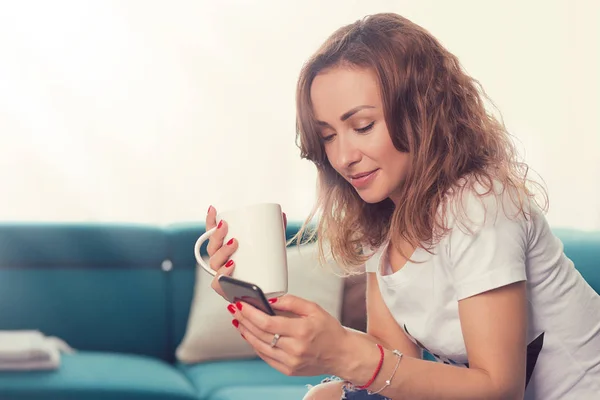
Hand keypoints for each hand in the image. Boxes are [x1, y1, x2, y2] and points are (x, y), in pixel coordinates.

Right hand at [205, 206, 286, 298]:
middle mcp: (221, 264)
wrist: (269, 294)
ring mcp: (223, 277)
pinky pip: (218, 285)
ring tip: (234, 243)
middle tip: (225, 225)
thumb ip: (275, 232)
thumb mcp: (269, 248)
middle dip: (216, 234)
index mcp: (226, 251)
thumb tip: (282, 215)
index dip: (209, 222)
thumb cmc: (264, 270)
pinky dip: (222, 275)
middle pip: (212, 248)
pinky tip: (231, 265)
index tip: (213, 209)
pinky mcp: (227, 290)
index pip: (212, 236)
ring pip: (214, 264)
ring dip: (221, 251)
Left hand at [226, 294, 347, 376]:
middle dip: (244, 320)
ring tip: (239, 321)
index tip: (240, 304)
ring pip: (260, 347)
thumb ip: (291, 302)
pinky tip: (250, 335)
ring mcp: (291, 362)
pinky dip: (255, 345)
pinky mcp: (288, 370)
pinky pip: (265, 357)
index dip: (251, 314)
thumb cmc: (329, 330)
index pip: (268, 323)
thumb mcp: (314, 309)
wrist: (342, 355)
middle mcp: (295, 349)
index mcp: (302, 331)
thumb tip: (270, 299)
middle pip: (260, 335)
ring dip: (246, 333)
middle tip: (235, 310)